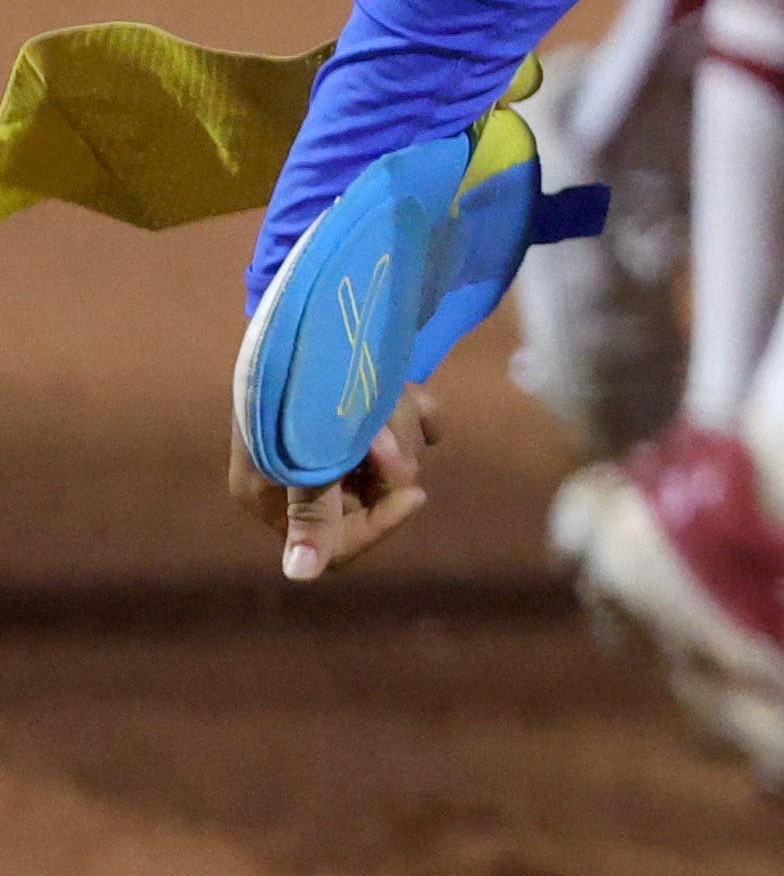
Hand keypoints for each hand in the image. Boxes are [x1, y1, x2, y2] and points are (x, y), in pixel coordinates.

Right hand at [237, 390, 430, 583]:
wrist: (311, 301)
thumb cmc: (302, 378)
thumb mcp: (311, 447)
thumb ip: (314, 508)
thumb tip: (302, 574)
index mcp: (271, 496)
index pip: (334, 547)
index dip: (378, 525)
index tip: (415, 495)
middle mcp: (300, 477)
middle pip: (372, 499)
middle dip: (390, 454)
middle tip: (389, 415)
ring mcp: (333, 446)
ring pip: (395, 461)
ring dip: (399, 421)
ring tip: (389, 389)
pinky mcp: (361, 416)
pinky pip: (415, 430)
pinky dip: (420, 409)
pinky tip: (409, 386)